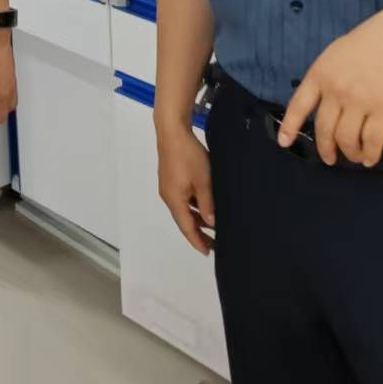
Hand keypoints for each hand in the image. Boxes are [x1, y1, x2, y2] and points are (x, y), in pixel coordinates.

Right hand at [156, 121, 214, 254]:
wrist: (172, 131)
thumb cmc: (189, 156)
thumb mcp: (203, 181)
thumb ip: (207, 204)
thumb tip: (210, 224)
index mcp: (174, 200)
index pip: (186, 227)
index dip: (197, 241)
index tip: (208, 252)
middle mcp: (168, 196)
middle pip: (183, 219)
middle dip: (198, 232)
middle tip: (215, 243)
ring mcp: (168, 186)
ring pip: (184, 208)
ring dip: (197, 218)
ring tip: (213, 227)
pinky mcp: (170, 178)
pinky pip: (183, 199)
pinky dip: (193, 206)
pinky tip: (204, 206)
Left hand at [279, 10, 382, 166]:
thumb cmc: (366, 41)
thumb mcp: (333, 54)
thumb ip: (325, 77)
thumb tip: (324, 102)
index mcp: (319, 75)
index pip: (298, 106)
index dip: (290, 127)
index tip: (284, 142)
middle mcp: (335, 92)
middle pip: (323, 129)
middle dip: (325, 148)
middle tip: (329, 158)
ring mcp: (359, 102)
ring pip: (347, 139)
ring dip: (349, 153)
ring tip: (354, 157)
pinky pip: (373, 139)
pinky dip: (371, 153)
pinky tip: (370, 158)